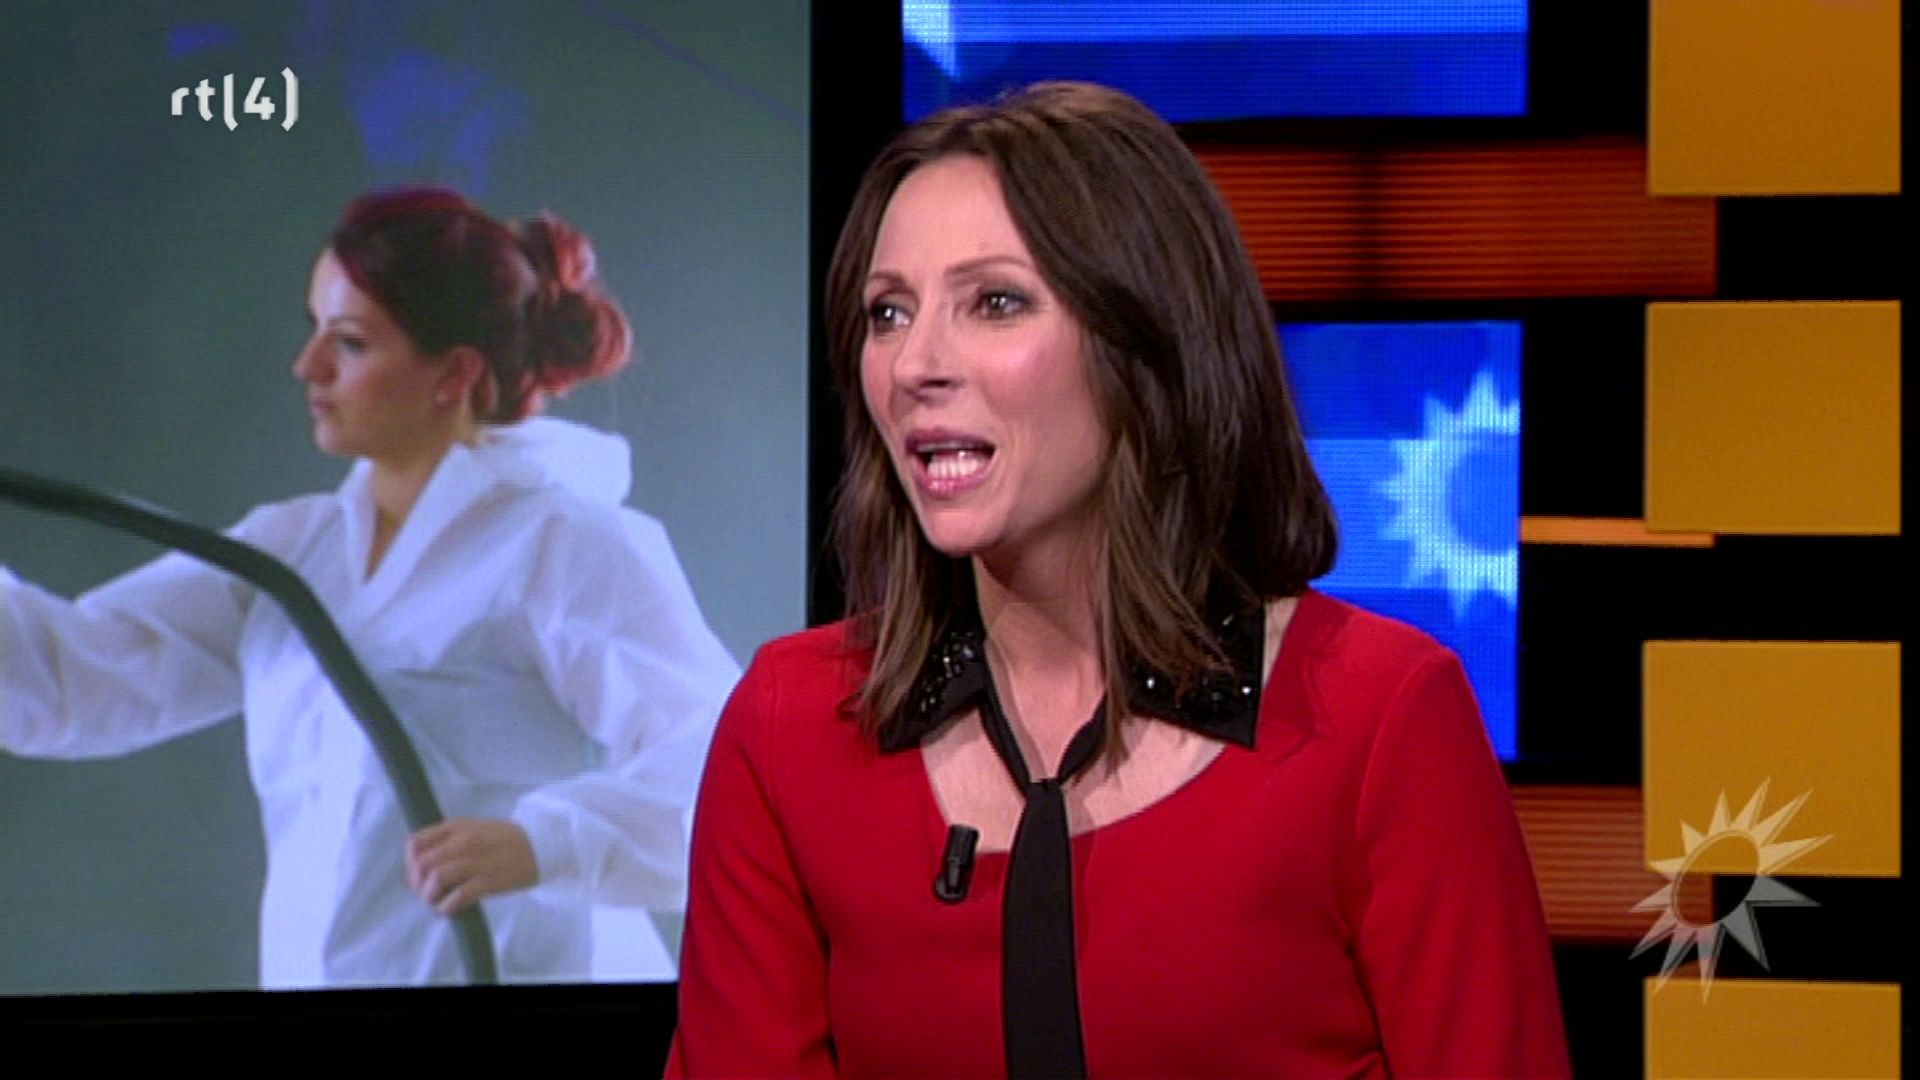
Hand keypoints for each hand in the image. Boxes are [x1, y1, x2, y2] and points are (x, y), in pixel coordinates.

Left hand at [405, 818, 537, 916]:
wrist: (541, 846)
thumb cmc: (504, 840)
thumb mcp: (473, 830)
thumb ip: (447, 841)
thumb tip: (421, 866)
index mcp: (456, 827)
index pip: (415, 843)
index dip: (409, 863)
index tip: (418, 876)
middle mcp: (462, 841)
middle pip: (422, 864)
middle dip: (418, 884)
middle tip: (428, 894)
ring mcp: (476, 861)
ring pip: (436, 879)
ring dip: (430, 897)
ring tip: (438, 903)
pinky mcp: (488, 881)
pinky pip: (457, 897)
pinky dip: (447, 907)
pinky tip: (450, 909)